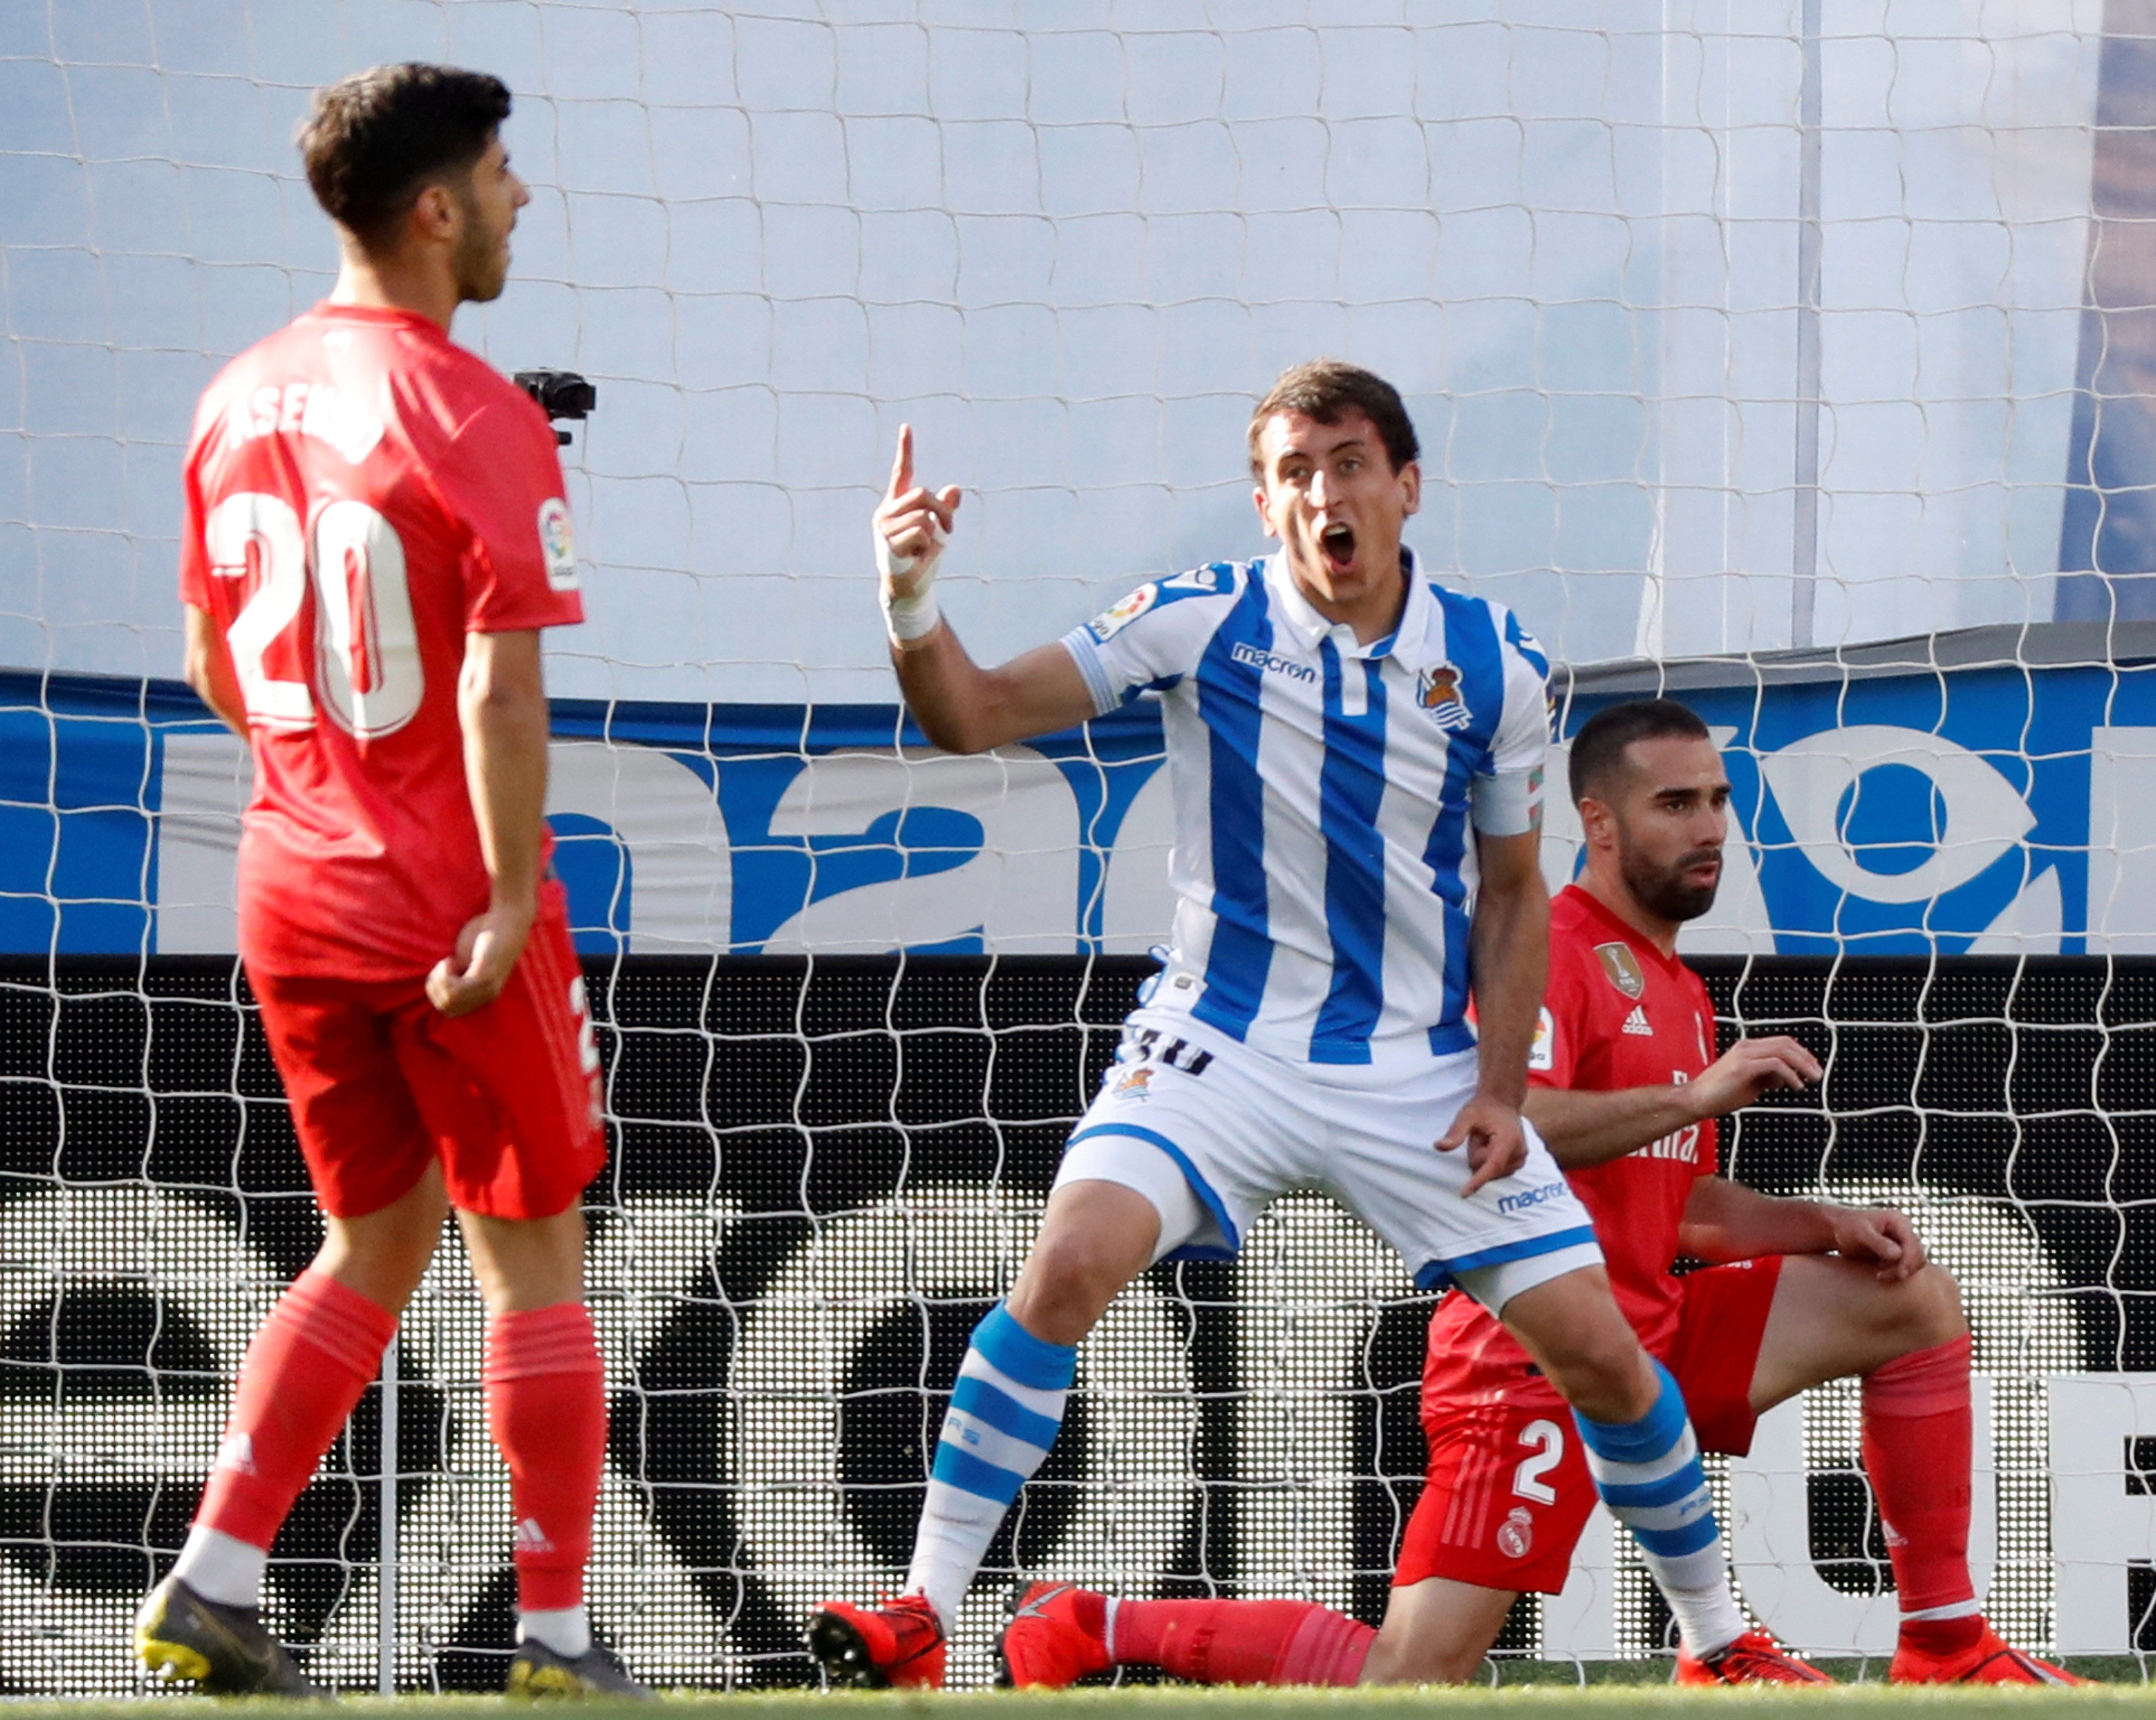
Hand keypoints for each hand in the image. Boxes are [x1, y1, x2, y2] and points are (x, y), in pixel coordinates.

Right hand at [425, 897, 534, 1017]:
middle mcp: (488, 996)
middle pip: (446, 1008)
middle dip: (435, 987)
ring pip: (448, 1001)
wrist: (506, 919)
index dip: (437, 993)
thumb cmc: (483, 937)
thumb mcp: (465, 960)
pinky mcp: (485, 977)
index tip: (442, 971)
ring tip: (447, 962)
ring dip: (438, 980)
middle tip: (443, 966)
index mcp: (484, 995)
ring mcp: (488, 988)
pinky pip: (454, 990)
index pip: (449, 1011)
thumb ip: (455, 976)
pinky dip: (444, 975)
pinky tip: (450, 960)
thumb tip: (433, 990)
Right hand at [874, 426, 960, 640]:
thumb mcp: (939, 530)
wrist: (909, 587)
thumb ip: (945, 509)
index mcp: (897, 504)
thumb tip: (955, 488)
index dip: (905, 449)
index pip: (902, 472)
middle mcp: (887, 511)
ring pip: (924, 514)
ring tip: (926, 548)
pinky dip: (928, 544)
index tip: (907, 427)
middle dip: (943, 512)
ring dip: (936, 532)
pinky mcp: (888, 541)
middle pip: (922, 494)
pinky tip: (916, 555)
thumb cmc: (922, 558)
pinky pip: (921, 531)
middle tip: (949, 531)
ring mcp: (884, 526)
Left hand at [1437, 1092, 1531, 1196]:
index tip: (1464, 1193)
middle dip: (1477, 1155)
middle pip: (1486, 1168)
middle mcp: (1519, 1152)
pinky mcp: (1518, 1163)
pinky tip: (1491, 1145)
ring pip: (1490, 1172)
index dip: (1478, 1181)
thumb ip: (1454, 1133)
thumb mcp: (1466, 1116)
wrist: (1502, 1102)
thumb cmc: (1484, 1108)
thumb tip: (1438, 1146)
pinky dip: (1489, 1160)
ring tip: (1487, 1139)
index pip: (1492, 1166)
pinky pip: (1495, 1171)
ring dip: (1483, 1157)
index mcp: (1508, 1140)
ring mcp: (1520, 1159)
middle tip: (1480, 1135)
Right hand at [1690, 1035, 1820, 1117]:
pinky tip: (1795, 1086)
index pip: (1782, 1042)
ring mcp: (1744, 1055)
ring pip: (1783, 1051)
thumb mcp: (1750, 1083)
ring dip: (1803, 1064)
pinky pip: (1775, 1065)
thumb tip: (1784, 1079)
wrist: (1697, 1100)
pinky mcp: (1743, 1067)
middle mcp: (1747, 1047)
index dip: (1801, 1053)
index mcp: (1748, 1048)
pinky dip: (1790, 1074)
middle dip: (1806, 1058)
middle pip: (1786, 1043)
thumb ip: (1767, 1077)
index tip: (1812, 1067)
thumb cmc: (1719, 1094)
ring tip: (1811, 1079)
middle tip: (1818, 1073)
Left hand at [1828, 1204, 1926, 1282]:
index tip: (1899, 1274)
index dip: (1909, 1260)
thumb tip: (1897, 1254)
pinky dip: (1897, 1271)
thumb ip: (1878, 1242)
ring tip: (1880, 1274)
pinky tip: (1880, 1272)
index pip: (1913, 1243)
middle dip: (1905, 1268)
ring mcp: (1902, 1241)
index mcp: (1898, 1221)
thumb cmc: (1847, 1227)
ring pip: (1915, 1261)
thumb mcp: (1860, 1233)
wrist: (1839, 1230)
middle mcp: (1904, 1230)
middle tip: (1883, 1276)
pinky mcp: (1898, 1251)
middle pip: (1918, 1254)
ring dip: (1901, 1271)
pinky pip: (1906, 1265)